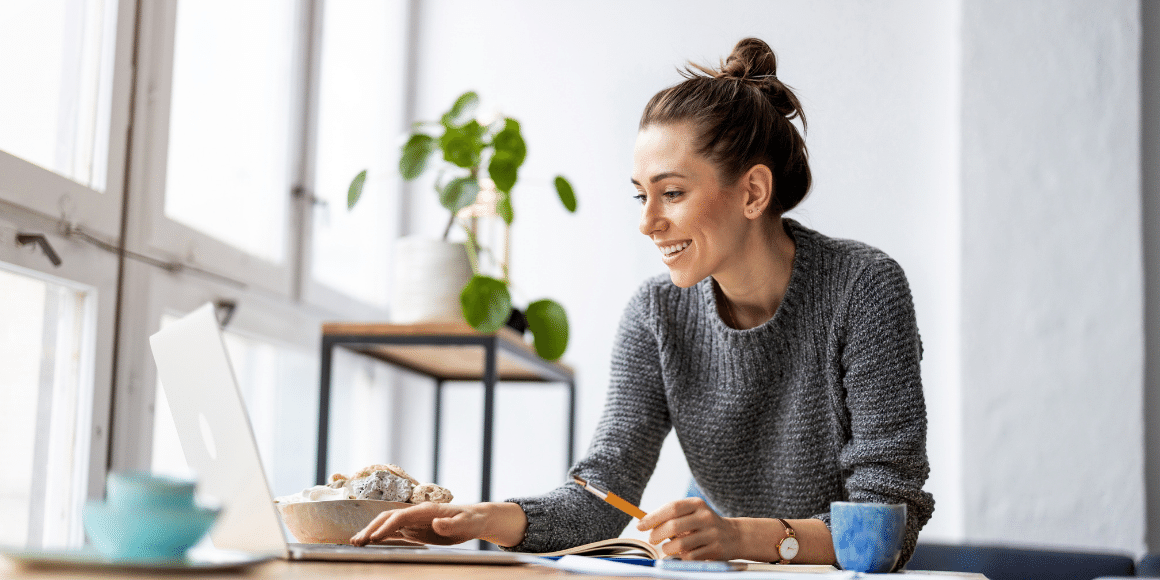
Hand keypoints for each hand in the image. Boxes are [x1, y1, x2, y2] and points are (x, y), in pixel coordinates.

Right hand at [350, 502, 488, 546]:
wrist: (475, 518)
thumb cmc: (471, 520)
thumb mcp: (465, 524)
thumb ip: (451, 524)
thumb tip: (436, 522)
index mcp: (426, 510)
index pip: (401, 516)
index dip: (387, 526)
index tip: (374, 537)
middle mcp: (416, 514)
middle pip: (388, 518)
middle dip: (371, 528)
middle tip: (357, 541)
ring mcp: (414, 521)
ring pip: (387, 525)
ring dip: (372, 532)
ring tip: (356, 542)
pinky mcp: (415, 530)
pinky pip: (394, 533)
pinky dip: (380, 537)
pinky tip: (370, 543)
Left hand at [636, 498, 740, 560]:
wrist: (734, 536)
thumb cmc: (703, 524)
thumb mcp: (691, 513)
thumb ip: (670, 516)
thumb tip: (643, 522)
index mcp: (696, 504)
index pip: (671, 508)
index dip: (653, 517)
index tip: (640, 525)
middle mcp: (705, 517)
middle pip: (673, 526)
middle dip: (657, 535)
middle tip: (652, 540)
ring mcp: (711, 534)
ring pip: (680, 545)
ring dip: (668, 548)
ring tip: (667, 547)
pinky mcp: (715, 550)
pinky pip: (690, 556)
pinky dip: (681, 557)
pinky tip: (683, 553)